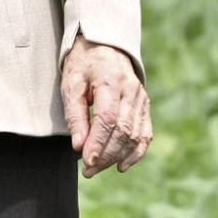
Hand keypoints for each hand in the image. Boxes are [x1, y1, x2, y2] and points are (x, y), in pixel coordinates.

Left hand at [61, 41, 150, 177]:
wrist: (105, 46)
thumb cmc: (83, 65)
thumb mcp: (71, 84)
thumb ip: (75, 114)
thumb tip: (79, 145)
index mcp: (111, 81)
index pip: (108, 118)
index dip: (98, 143)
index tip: (87, 161)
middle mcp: (131, 90)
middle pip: (123, 130)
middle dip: (106, 155)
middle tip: (88, 171)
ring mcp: (141, 98)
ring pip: (135, 135)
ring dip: (117, 157)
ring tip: (97, 168)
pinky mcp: (145, 106)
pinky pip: (145, 133)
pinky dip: (136, 152)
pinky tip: (122, 165)